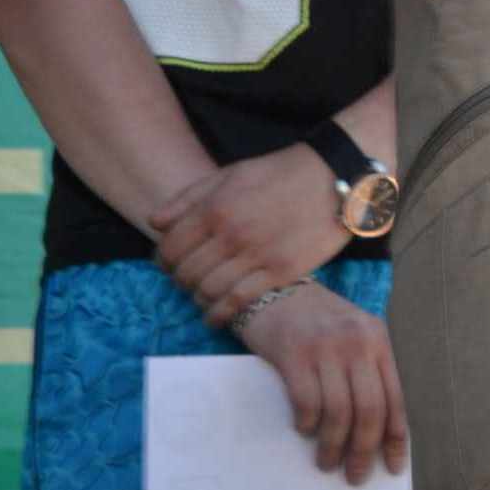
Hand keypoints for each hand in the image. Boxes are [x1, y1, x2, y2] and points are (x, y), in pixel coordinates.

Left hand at [152, 143, 348, 327]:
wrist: (334, 177)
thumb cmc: (280, 173)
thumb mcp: (230, 174)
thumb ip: (189, 197)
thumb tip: (154, 223)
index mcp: (214, 207)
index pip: (169, 249)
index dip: (163, 262)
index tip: (169, 265)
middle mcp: (230, 233)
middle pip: (186, 274)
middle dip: (180, 281)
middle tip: (187, 281)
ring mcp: (256, 255)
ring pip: (208, 292)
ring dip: (198, 299)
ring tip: (202, 297)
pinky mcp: (280, 272)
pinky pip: (239, 302)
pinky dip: (220, 314)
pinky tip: (216, 316)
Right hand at [238, 281, 409, 484]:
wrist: (273, 287)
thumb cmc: (314, 320)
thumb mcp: (351, 335)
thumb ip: (365, 370)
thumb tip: (373, 432)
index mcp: (377, 339)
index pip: (395, 397)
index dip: (395, 438)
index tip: (393, 467)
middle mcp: (357, 342)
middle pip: (369, 410)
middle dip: (364, 451)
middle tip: (355, 476)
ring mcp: (325, 346)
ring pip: (339, 412)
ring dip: (333, 446)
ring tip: (326, 463)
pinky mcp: (294, 353)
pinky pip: (307, 401)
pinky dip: (307, 423)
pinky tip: (304, 430)